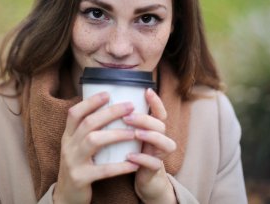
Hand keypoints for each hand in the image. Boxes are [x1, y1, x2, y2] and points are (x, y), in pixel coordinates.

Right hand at [53, 92, 139, 203]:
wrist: (66, 197)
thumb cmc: (78, 167)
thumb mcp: (76, 147)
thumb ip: (86, 132)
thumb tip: (107, 111)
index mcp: (67, 136)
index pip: (74, 113)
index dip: (90, 101)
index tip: (108, 93)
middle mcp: (68, 146)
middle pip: (88, 123)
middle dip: (110, 113)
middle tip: (130, 107)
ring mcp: (72, 162)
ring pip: (93, 141)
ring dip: (116, 134)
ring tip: (133, 133)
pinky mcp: (81, 178)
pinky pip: (102, 170)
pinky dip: (119, 166)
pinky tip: (134, 163)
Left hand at [123, 88, 177, 203]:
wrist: (141, 179)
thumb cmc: (132, 151)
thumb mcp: (128, 134)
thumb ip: (123, 120)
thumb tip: (104, 100)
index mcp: (153, 128)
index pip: (159, 111)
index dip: (156, 101)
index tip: (146, 90)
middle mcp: (160, 139)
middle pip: (160, 124)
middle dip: (145, 119)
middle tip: (127, 117)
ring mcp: (159, 154)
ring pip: (165, 142)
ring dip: (150, 136)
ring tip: (135, 134)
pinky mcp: (155, 170)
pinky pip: (154, 163)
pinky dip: (143, 158)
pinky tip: (130, 156)